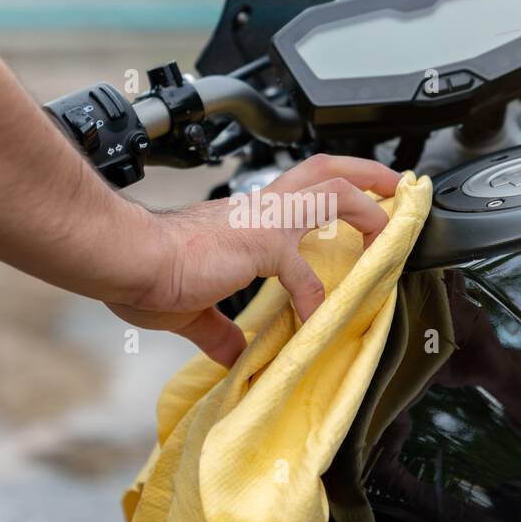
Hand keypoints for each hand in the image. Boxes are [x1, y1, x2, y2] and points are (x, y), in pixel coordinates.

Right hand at [109, 154, 402, 366]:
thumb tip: (230, 351)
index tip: (357, 202)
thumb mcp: (190, 306)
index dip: (331, 190)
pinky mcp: (258, 245)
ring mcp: (260, 222)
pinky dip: (317, 296)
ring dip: (367, 211)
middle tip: (395, 186)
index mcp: (243, 218)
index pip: (298, 190)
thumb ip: (216, 328)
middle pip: (324, 169)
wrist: (125, 258)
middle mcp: (257, 210)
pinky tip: (316, 320)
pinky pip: (303, 270)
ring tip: (390, 232)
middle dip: (366, 173)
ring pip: (330, 193)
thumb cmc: (145, 271)